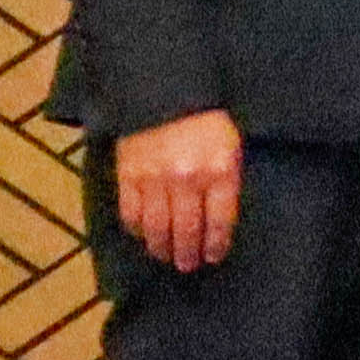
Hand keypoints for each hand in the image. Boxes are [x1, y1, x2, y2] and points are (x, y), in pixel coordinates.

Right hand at [115, 110, 243, 272]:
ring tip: (166, 257)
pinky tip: (142, 236)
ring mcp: (155, 179)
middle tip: (188, 266)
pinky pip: (131, 212)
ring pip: (158, 226)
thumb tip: (221, 216)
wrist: (165, 93)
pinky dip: (136, 229)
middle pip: (188, 228)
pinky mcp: (128, 175)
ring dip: (162, 247)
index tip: (214, 256)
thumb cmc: (206, 120)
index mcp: (219, 171)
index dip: (216, 243)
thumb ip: (228, 180)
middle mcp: (188, 179)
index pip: (220, 219)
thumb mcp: (231, 146)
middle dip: (188, 252)